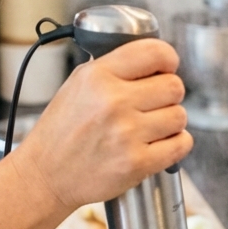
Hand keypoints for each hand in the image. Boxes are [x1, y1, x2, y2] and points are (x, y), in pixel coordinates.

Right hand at [11, 39, 191, 213]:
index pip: (156, 53)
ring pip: (179, 116)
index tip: (166, 69)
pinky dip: (174, 144)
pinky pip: (181, 144)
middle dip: (167, 95)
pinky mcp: (137, 163)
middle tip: (152, 104)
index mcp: (98, 76)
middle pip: (174, 86)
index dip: (168, 61)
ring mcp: (126, 134)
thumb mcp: (77, 84)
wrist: (46, 175)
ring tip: (148, 128)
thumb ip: (113, 68)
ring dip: (169, 122)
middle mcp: (113, 102)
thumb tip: (154, 60)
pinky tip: (156, 144)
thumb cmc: (61, 131)